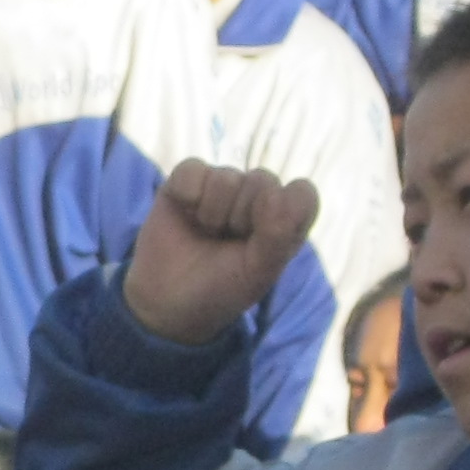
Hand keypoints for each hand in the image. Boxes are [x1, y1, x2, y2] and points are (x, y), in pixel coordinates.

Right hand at [122, 161, 319, 348]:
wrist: (168, 301)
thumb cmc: (221, 287)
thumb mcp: (258, 272)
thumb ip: (278, 235)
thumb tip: (273, 192)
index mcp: (284, 218)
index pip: (302, 193)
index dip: (283, 216)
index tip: (262, 245)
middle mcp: (256, 197)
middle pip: (263, 181)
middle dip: (242, 217)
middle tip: (227, 242)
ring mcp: (221, 186)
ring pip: (227, 177)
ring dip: (213, 212)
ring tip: (206, 232)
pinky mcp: (186, 180)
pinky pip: (193, 169)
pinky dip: (188, 193)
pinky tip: (185, 213)